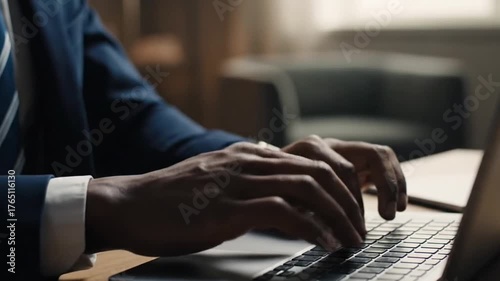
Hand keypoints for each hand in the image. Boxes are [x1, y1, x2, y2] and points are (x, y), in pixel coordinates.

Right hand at [85, 142, 364, 256]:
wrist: (129, 203)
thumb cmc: (172, 200)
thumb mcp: (218, 182)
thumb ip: (248, 182)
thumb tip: (280, 198)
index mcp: (250, 154)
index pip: (312, 160)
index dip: (341, 186)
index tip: (351, 212)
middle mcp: (249, 161)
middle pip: (318, 171)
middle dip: (348, 202)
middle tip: (359, 229)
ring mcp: (238, 182)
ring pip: (307, 188)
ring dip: (337, 216)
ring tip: (351, 240)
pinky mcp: (226, 208)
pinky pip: (282, 212)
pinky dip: (310, 228)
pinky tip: (323, 244)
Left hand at [282, 135, 406, 219]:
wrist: (269, 173)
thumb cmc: (275, 188)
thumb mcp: (282, 199)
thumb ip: (298, 209)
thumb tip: (322, 230)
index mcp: (308, 151)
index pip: (342, 169)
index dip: (351, 200)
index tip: (354, 227)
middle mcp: (328, 145)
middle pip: (365, 156)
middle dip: (380, 190)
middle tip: (380, 219)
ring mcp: (343, 148)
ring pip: (379, 155)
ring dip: (391, 184)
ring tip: (394, 211)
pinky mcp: (355, 157)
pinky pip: (383, 161)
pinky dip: (394, 181)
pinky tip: (397, 205)